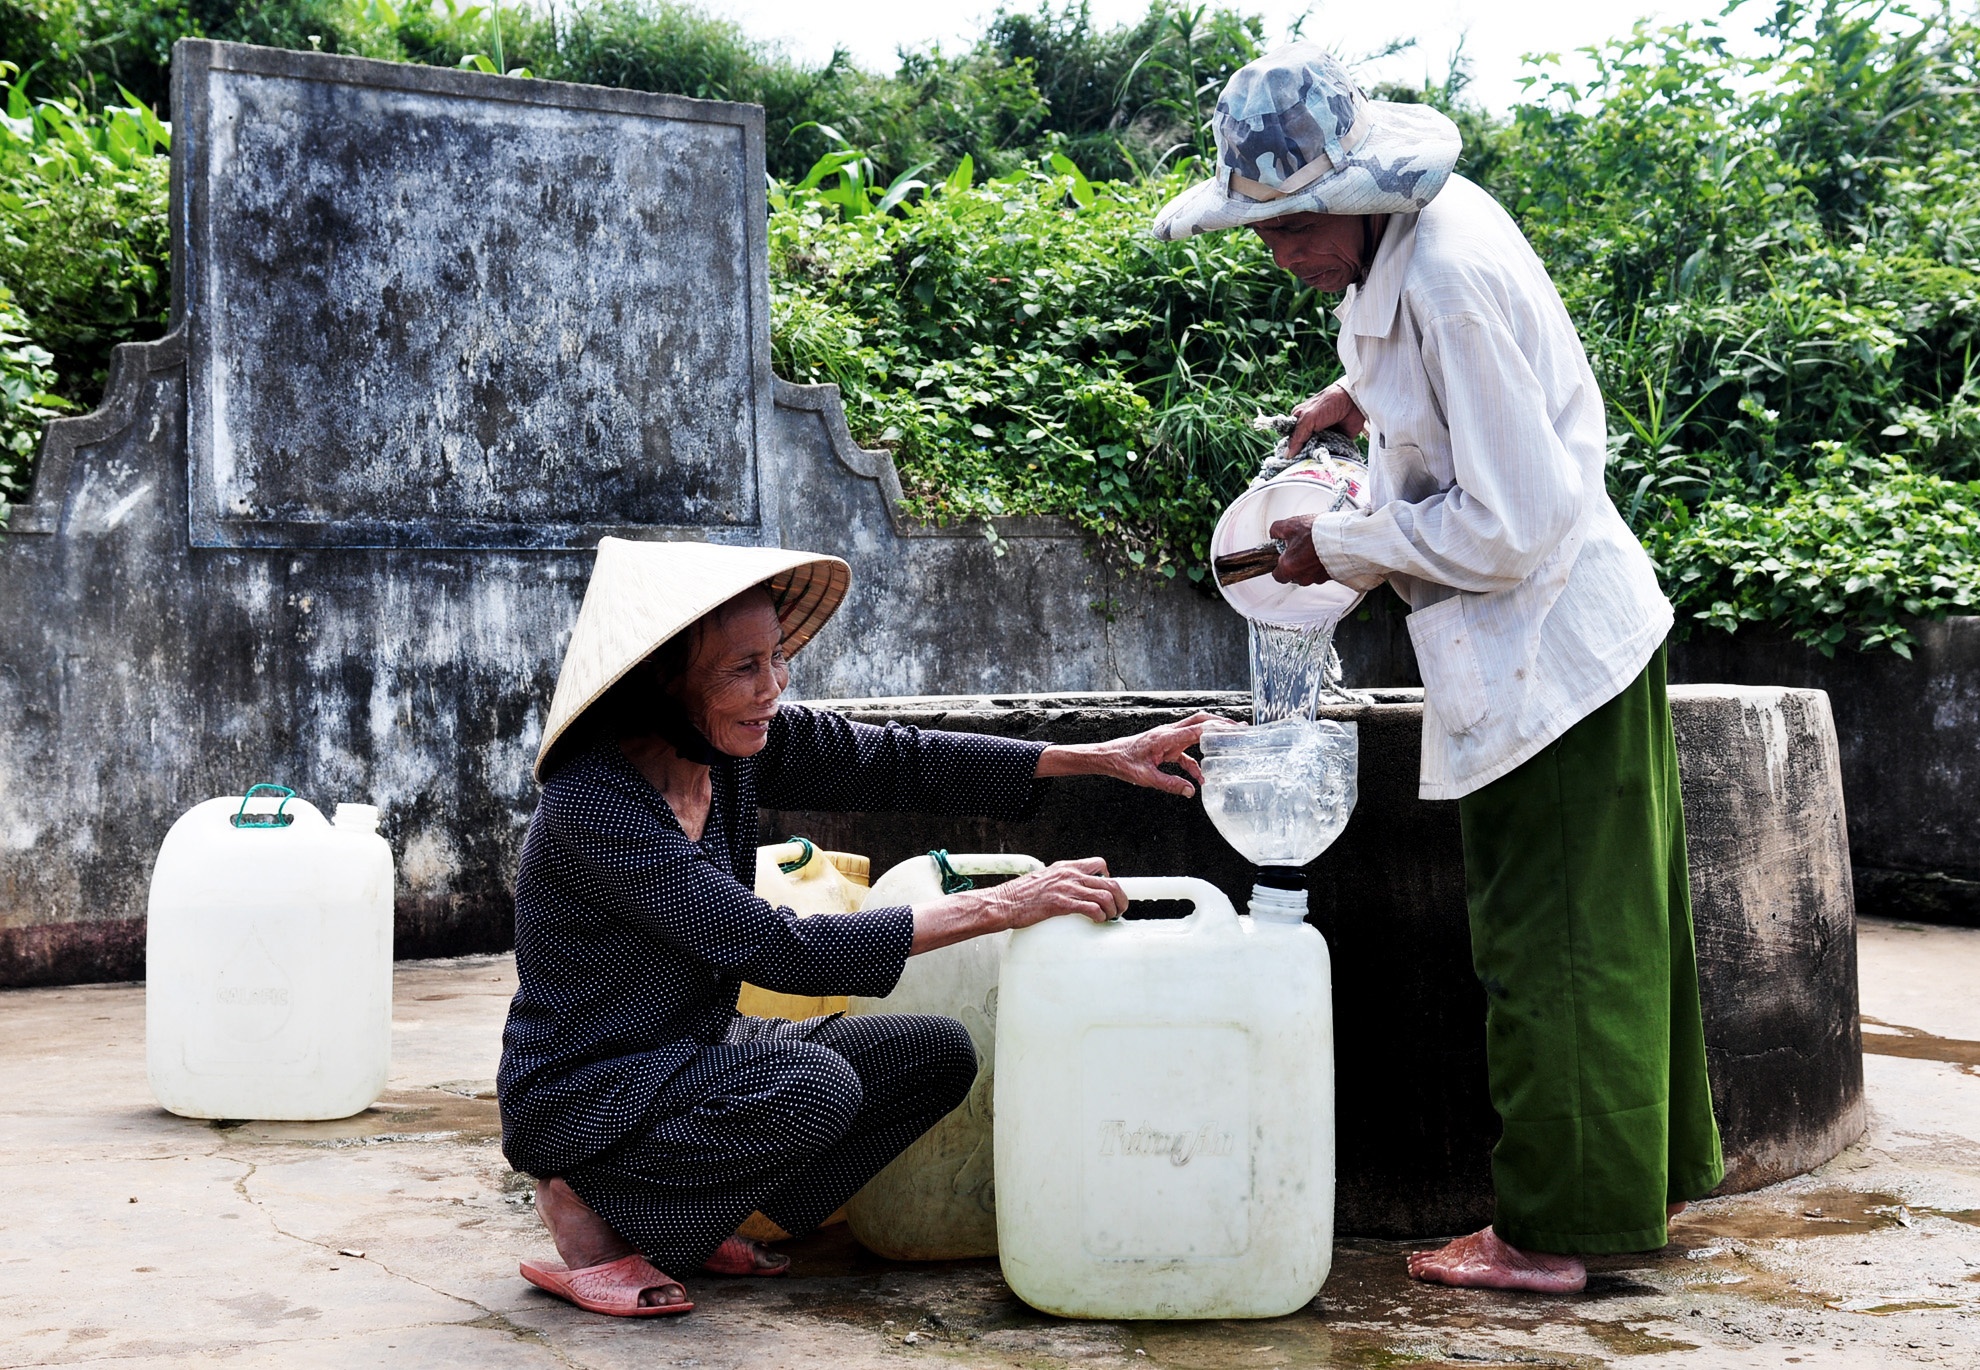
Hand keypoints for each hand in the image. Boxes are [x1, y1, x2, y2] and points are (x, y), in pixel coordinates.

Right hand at [990, 858, 1128, 929]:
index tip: (1111, 892)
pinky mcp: (1062, 904)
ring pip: (1104, 895)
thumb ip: (1060, 881)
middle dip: (1120, 897)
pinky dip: (1100, 916)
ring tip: (1111, 917)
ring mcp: (1066, 888)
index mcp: (1065, 867)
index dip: (1110, 878)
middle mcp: (1069, 874)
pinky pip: (1091, 908)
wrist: (1004, 903)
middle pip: (1109, 881)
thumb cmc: (1020, 896)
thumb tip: (1073, 891)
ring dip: (1113, 909)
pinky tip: (1098, 921)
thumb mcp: (1044, 880)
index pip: (1099, 864)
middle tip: (1120, 909)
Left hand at [1034, 711, 1222, 797]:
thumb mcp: (1146, 778)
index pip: (1197, 729)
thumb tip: (1192, 790)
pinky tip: (1200, 777)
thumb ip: (1170, 784)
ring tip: (1229, 745)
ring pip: (1194, 733)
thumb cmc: (1123, 763)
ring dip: (1211, 739)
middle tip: (1240, 729)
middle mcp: (1169, 733)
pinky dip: (1195, 762)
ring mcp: (1168, 738)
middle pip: (1200, 721)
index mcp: (1166, 737)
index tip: (1235, 730)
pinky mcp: (1165, 747)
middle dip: (1220, 724)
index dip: (1218, 729)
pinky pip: (1185, 752)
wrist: (1108, 757)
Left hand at [1266, 513, 1330, 585]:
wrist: (1342, 537)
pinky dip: (1321, 564)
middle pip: (1294, 575)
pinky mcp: (1330, 577)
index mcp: (1288, 567)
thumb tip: (1274, 533)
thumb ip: (1276, 529)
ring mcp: (1317, 578)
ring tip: (1314, 548)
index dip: (1278, 566)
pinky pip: (1321, 573)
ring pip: (1308, 574)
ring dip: (1309, 564)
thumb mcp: (1291, 525)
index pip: (1278, 576)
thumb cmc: (1317, 534)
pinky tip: (1324, 551)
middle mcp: (1302, 577)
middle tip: (1299, 548)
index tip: (1281, 557)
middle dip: (1295, 563)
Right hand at [1287, 381, 1366, 456]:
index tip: (1289, 460)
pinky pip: (1329, 453)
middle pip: (1302, 448)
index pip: (1290, 439)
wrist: (1354, 401)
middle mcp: (1310, 431)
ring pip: (1315, 452)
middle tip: (1303, 463)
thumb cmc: (1328, 404)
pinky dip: (1328, 457)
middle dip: (1303, 455)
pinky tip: (1326, 461)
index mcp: (1300, 422)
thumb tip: (1287, 455)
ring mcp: (1323, 437)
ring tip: (1315, 462)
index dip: (1290, 450)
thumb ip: (1297, 436)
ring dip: (1315, 457)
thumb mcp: (1308, 418)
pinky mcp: (1335, 442)